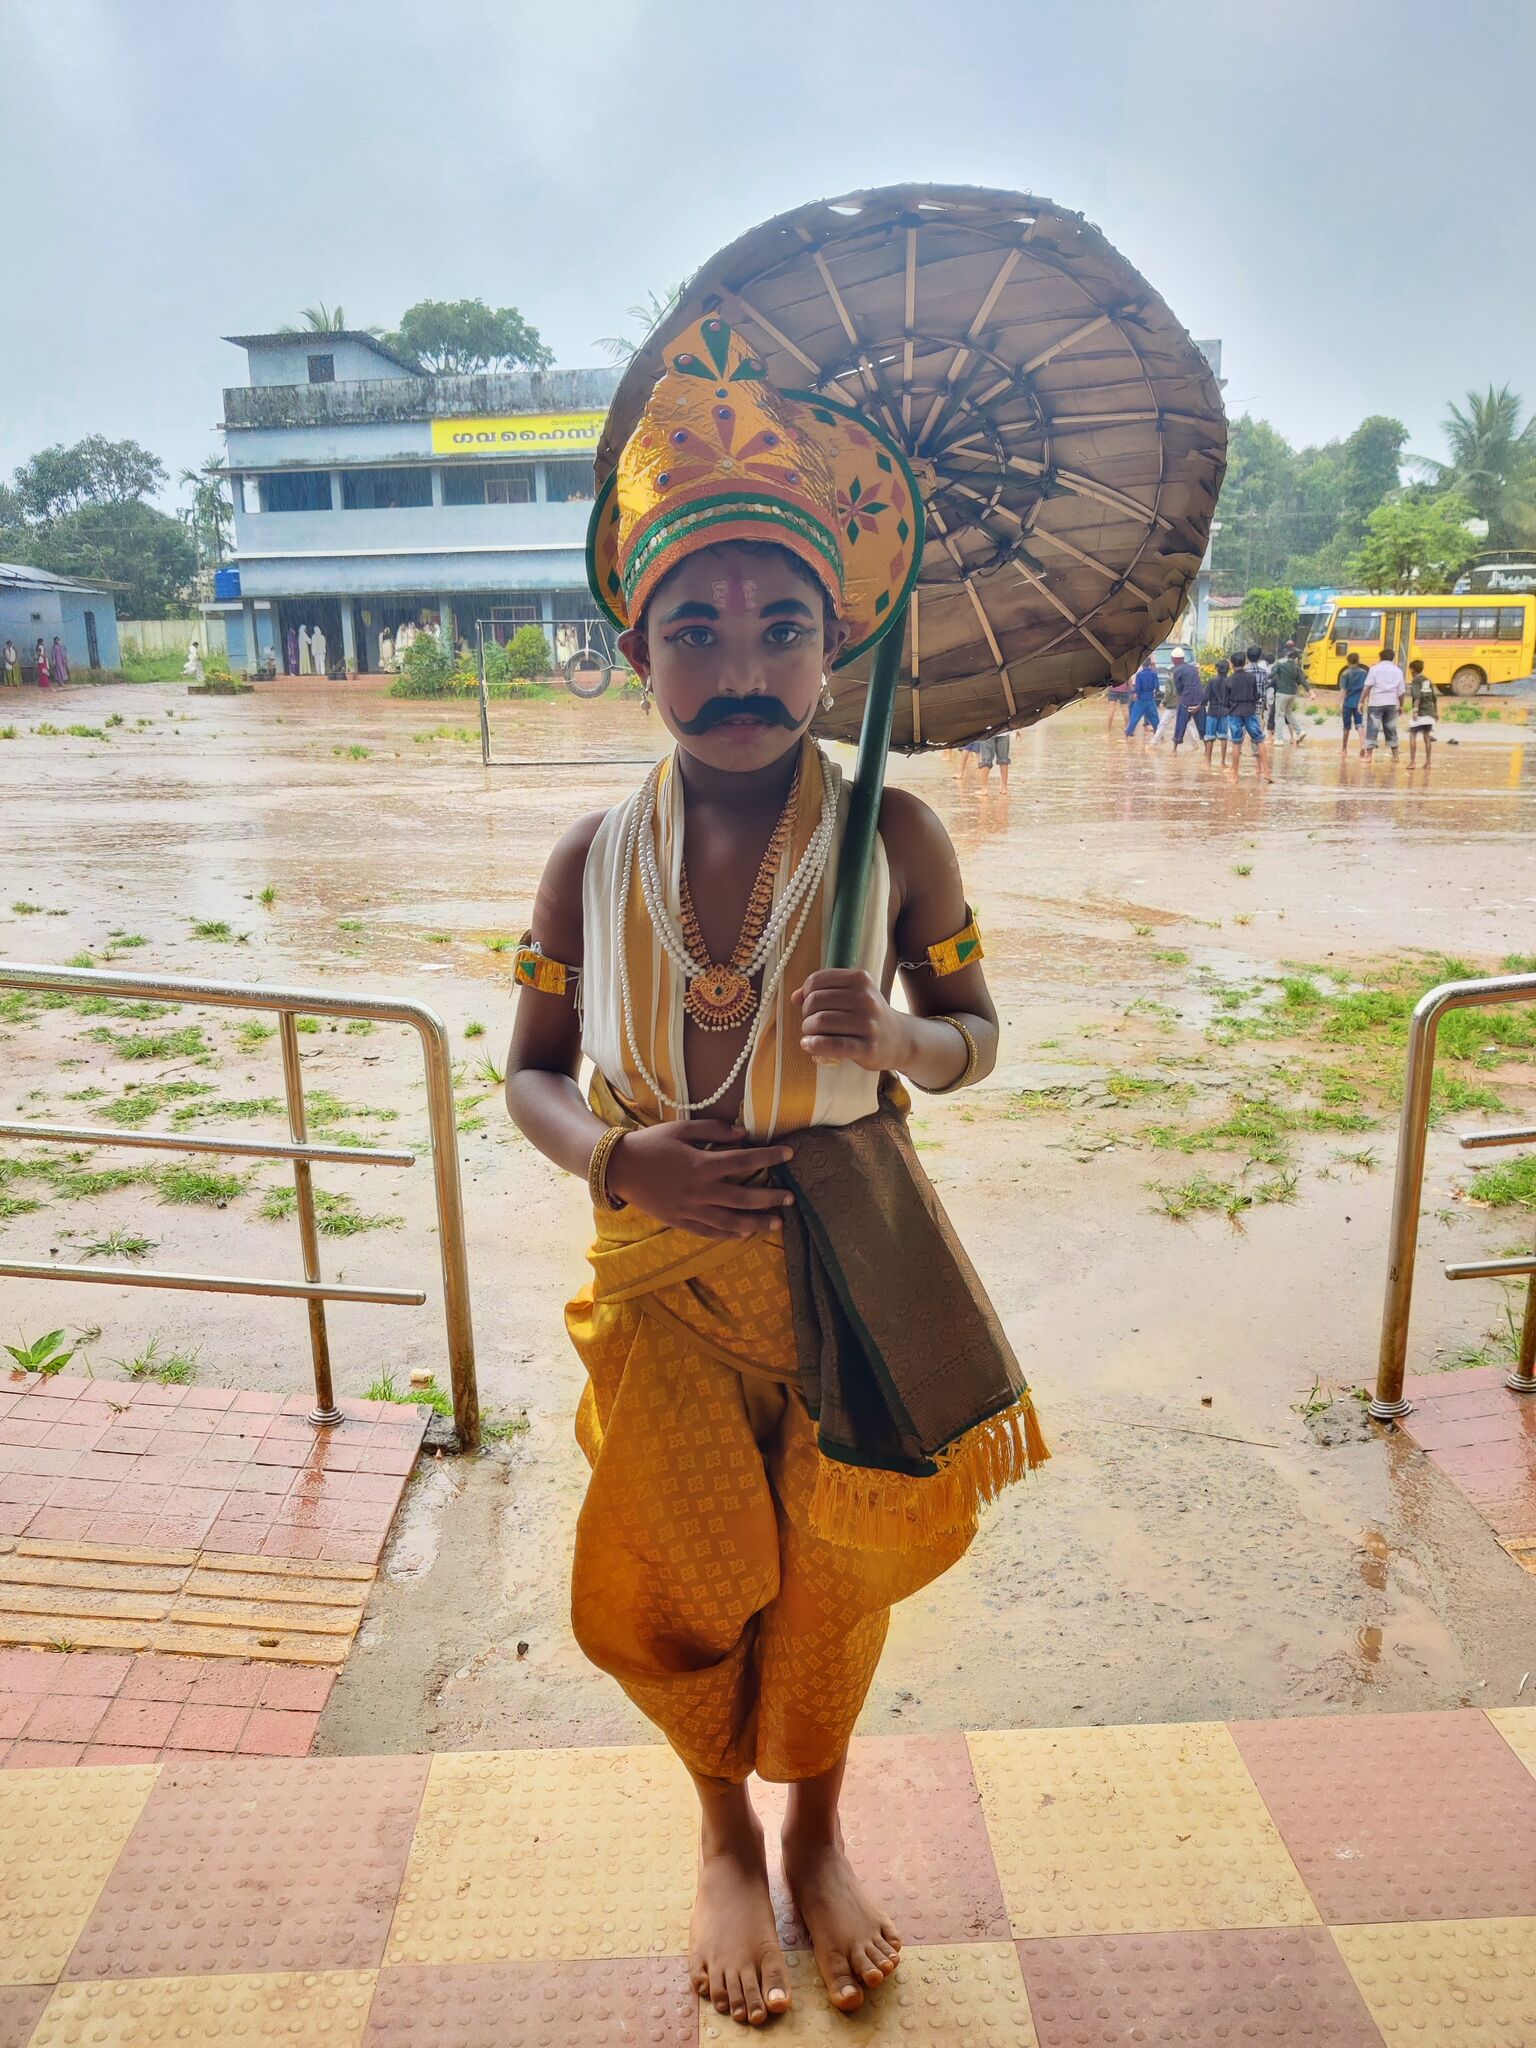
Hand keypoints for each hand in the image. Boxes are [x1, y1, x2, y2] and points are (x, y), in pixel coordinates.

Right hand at [604, 1120, 793, 1239]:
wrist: (619, 1168)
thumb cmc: (651, 1143)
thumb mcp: (681, 1128)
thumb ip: (714, 1129)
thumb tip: (744, 1133)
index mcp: (702, 1164)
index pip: (745, 1160)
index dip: (770, 1157)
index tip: (790, 1155)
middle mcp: (701, 1190)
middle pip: (745, 1197)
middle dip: (771, 1198)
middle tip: (791, 1199)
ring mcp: (691, 1210)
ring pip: (731, 1222)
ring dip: (757, 1223)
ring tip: (777, 1222)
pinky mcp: (680, 1221)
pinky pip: (710, 1232)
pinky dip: (729, 1235)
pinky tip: (744, 1234)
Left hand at [792, 968, 908, 1070]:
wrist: (900, 1038)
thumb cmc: (868, 1015)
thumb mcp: (853, 994)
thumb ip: (824, 990)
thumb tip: (795, 997)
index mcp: (860, 979)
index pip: (816, 980)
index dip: (805, 994)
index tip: (810, 1005)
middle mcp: (865, 998)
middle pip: (815, 1001)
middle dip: (806, 1014)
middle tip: (811, 1023)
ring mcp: (867, 1023)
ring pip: (820, 1022)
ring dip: (808, 1030)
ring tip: (811, 1035)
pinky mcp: (867, 1047)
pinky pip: (831, 1044)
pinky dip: (814, 1045)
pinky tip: (810, 1045)